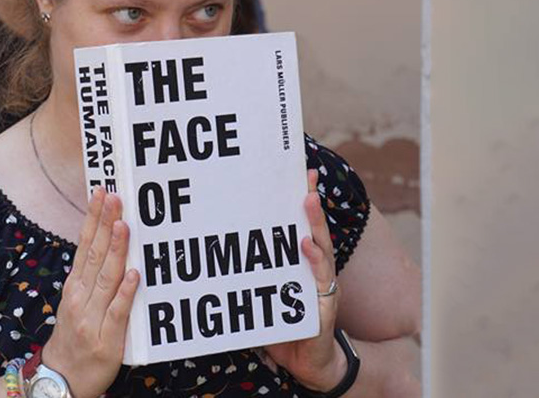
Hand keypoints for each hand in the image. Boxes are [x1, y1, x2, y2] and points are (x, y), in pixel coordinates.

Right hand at [40, 187, 138, 397]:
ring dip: (115, 250)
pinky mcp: (106, 339)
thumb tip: (111, 238)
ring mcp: (92, 317)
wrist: (62, 380)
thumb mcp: (78, 300)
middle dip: (106, 224)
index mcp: (75, 285)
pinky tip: (133, 274)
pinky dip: (125, 293)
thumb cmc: (76, 335)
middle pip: (94, 254)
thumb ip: (93, 273)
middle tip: (115, 197)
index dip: (94, 218)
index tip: (102, 192)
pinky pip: (117, 312)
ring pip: (105, 278)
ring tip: (124, 225)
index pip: (84, 244)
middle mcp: (80, 297)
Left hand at [264, 169, 347, 390]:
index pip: (300, 228)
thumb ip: (248, 278)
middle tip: (306, 177)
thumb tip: (212, 256)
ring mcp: (322, 286)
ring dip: (314, 224)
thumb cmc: (282, 330)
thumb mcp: (261, 299)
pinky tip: (308, 245)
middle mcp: (315, 270)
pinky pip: (321, 280)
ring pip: (321, 248)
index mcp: (300, 266)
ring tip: (307, 199)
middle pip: (314, 230)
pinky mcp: (325, 306)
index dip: (300, 201)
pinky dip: (316, 261)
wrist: (306, 366)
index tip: (298, 173)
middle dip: (310, 202)